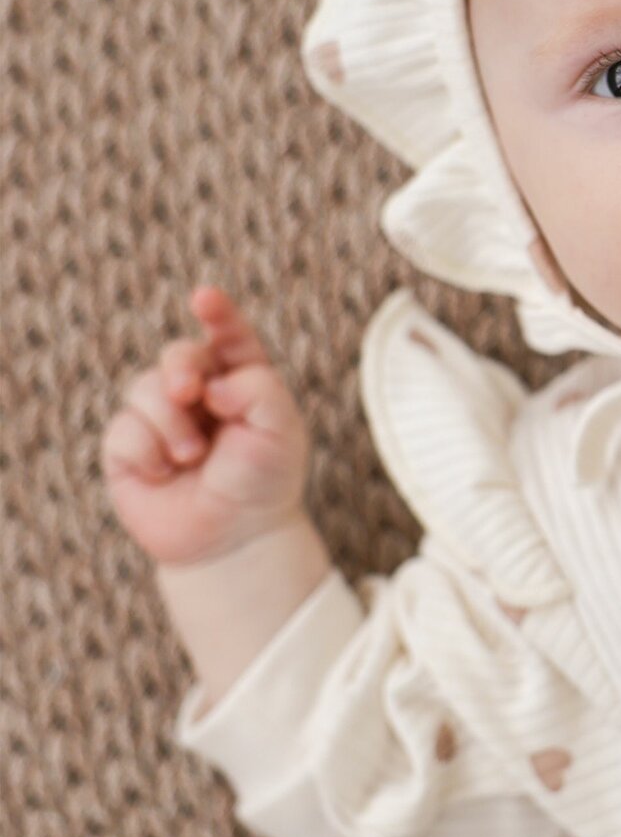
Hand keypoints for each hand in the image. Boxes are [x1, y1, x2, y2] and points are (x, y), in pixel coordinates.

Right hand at [101, 286, 311, 569]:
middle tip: (189, 392)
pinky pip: (124, 428)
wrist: (233, 538)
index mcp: (241, 378)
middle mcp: (199, 391)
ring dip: (171, 422)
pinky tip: (166, 473)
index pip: (228, 336)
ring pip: (146, 389)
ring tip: (192, 457)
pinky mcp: (129, 446)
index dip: (217, 313)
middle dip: (180, 367)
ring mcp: (161, 416)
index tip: (204, 297)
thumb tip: (212, 384)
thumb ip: (257, 389)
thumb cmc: (263, 481)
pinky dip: (148, 451)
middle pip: (177, 354)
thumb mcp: (281, 431)